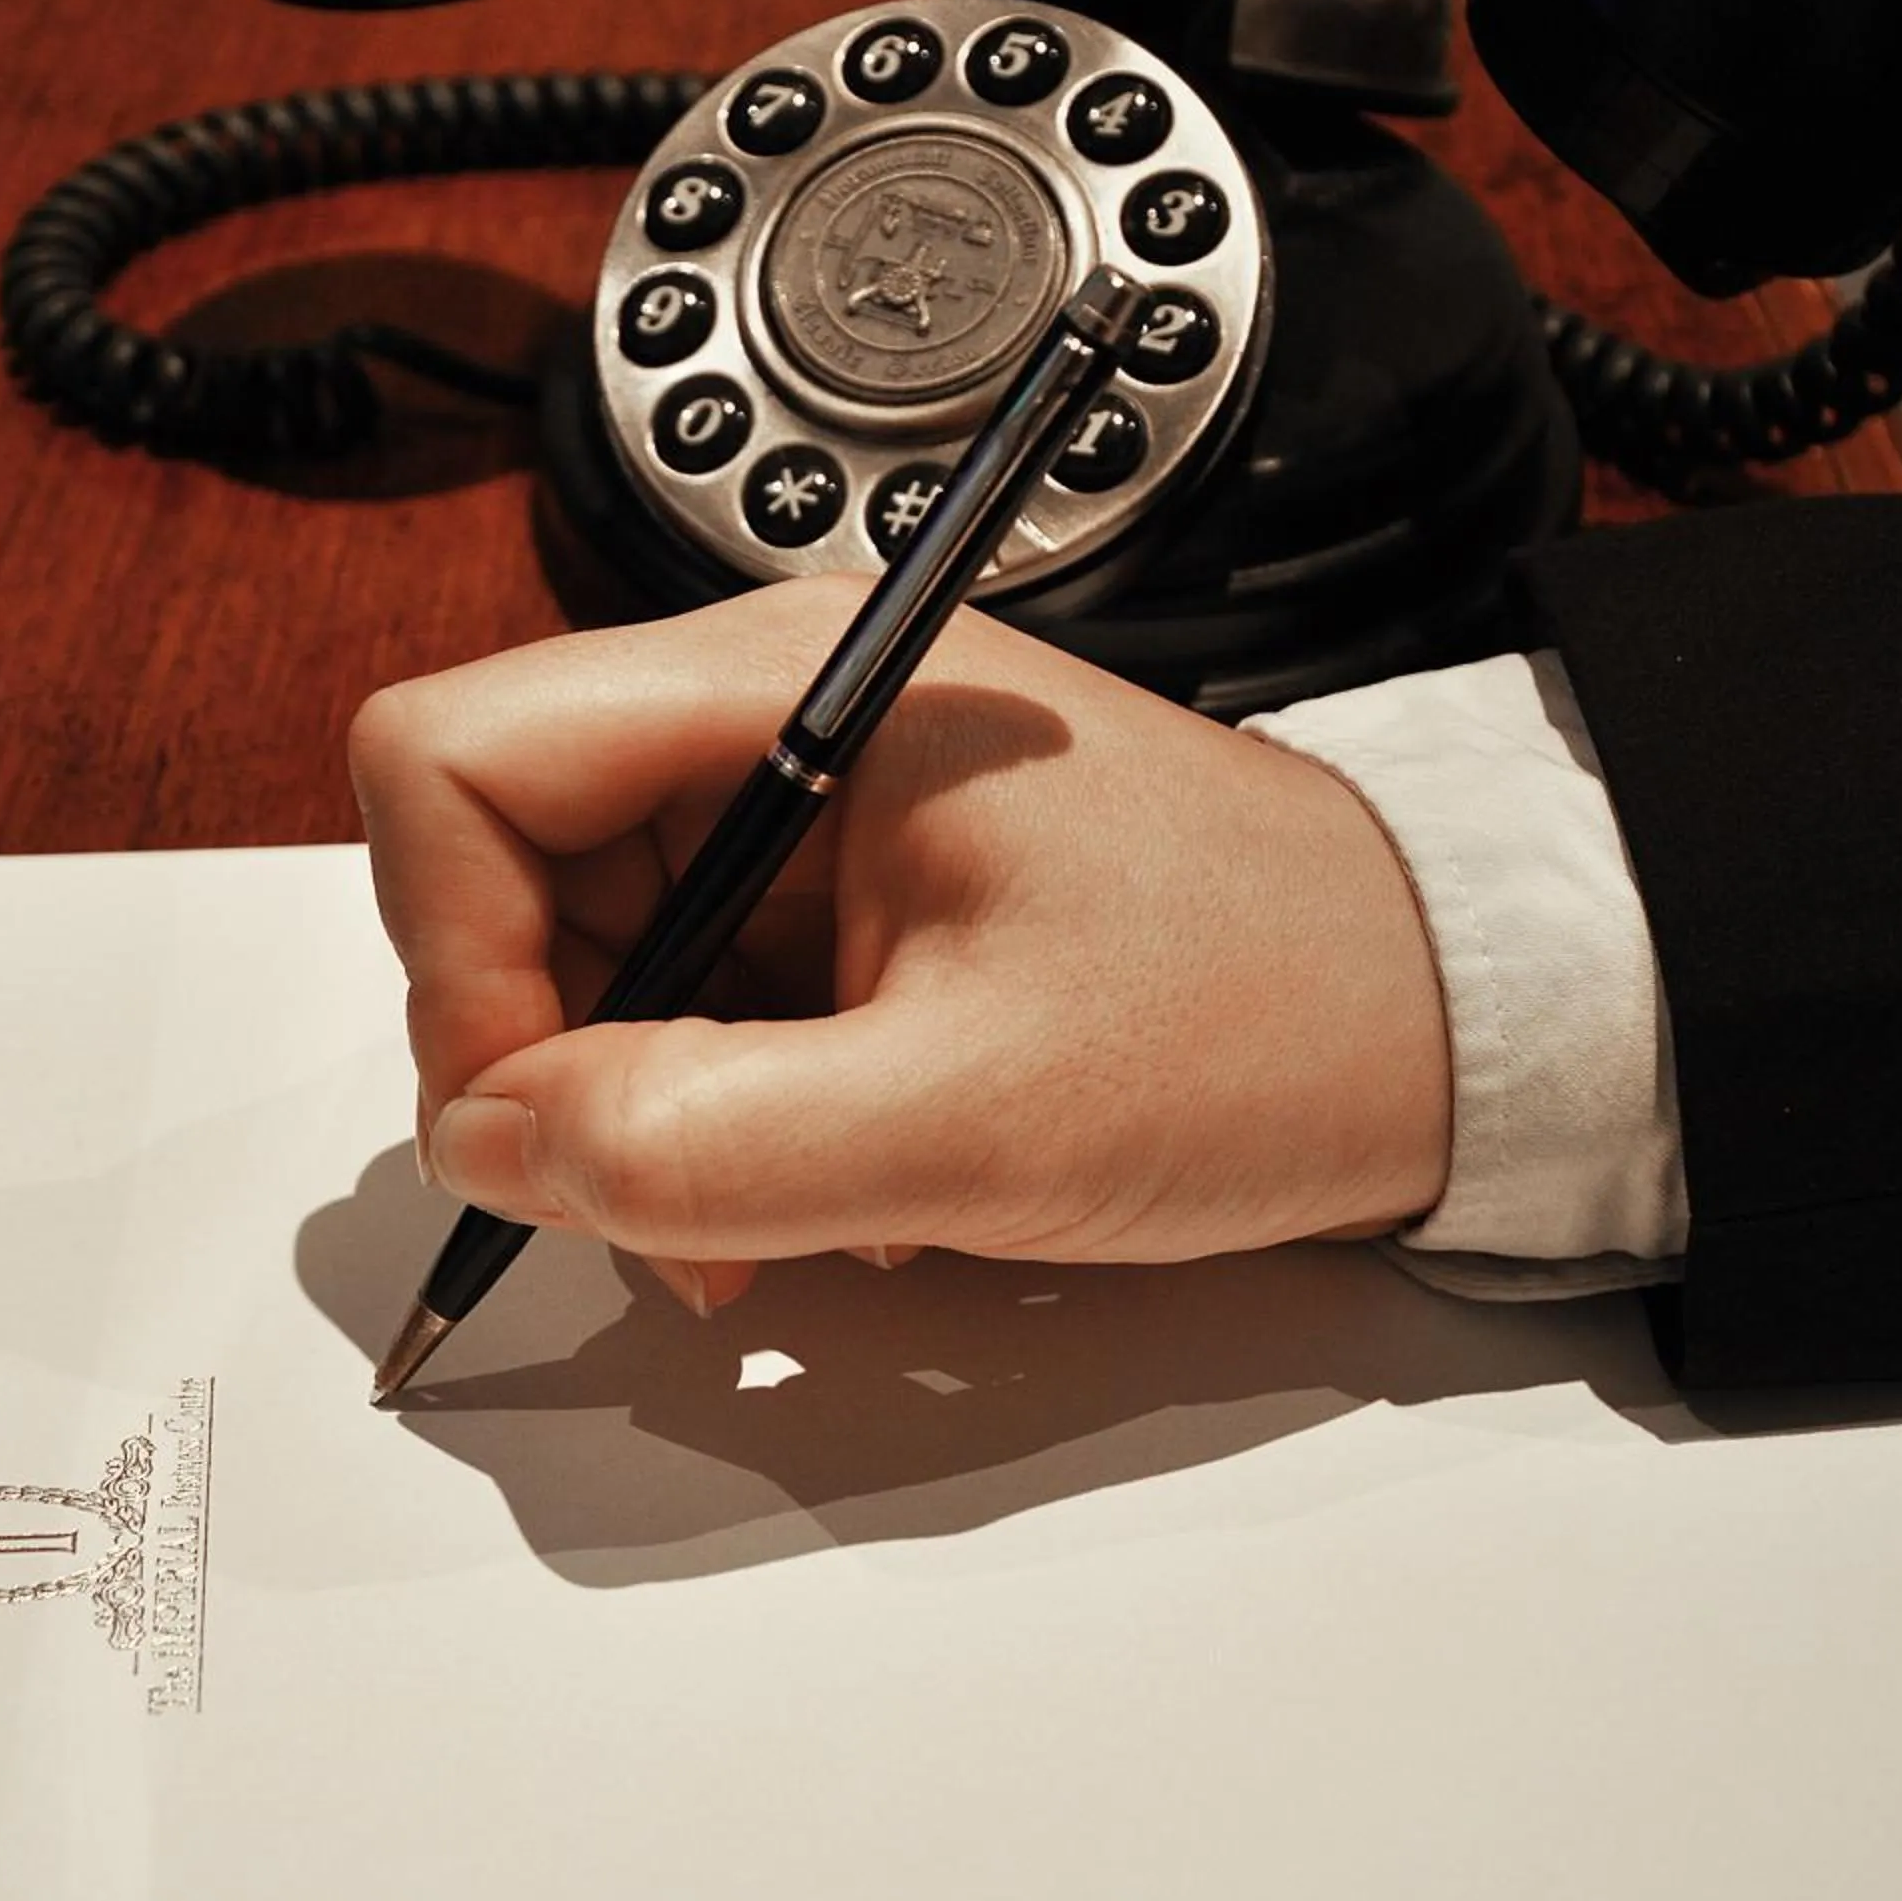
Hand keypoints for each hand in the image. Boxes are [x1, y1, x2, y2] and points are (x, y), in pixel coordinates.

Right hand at [347, 576, 1451, 1314]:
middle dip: (555, 1071)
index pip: (455, 760)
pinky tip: (843, 1182)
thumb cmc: (1270, 1010)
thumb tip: (484, 1146)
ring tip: (789, 1220)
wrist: (1447, 1017)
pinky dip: (721, 1117)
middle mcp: (772, 711)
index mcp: (791, 680)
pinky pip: (687, 999)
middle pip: (501, 868)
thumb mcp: (977, 1113)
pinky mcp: (841, 889)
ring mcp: (804, 802)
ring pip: (585, 956)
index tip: (548, 1123)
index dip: (454, 958)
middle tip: (676, 1216)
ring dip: (646, 1118)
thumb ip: (705, 1140)